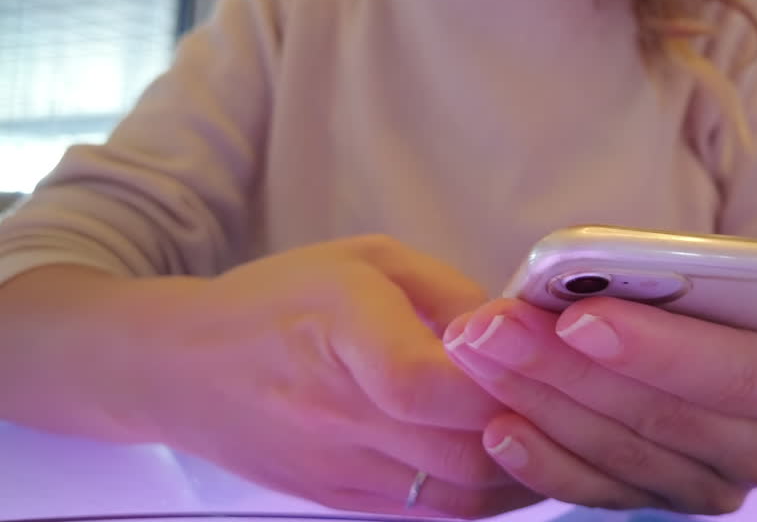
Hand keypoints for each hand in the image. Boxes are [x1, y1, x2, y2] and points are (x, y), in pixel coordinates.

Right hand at [90, 235, 542, 517]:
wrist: (181, 368)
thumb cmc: (281, 299)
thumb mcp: (368, 260)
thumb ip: (451, 292)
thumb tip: (522, 330)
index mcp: (340, 329)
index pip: (425, 383)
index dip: (497, 382)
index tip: (539, 363)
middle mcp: (336, 410)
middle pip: (460, 450)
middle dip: (532, 431)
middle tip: (574, 404)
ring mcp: (338, 467)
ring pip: (457, 495)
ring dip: (520, 473)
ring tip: (555, 437)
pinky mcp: (342, 500)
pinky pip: (433, 512)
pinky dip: (485, 495)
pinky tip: (513, 464)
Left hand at [442, 237, 756, 513]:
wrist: (730, 348)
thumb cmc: (744, 299)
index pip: (734, 375)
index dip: (658, 349)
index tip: (580, 316)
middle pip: (661, 417)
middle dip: (567, 368)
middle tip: (495, 325)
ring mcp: (718, 488)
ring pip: (620, 453)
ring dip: (540, 402)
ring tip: (481, 352)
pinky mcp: (667, 505)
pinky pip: (599, 494)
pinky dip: (544, 463)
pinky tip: (499, 425)